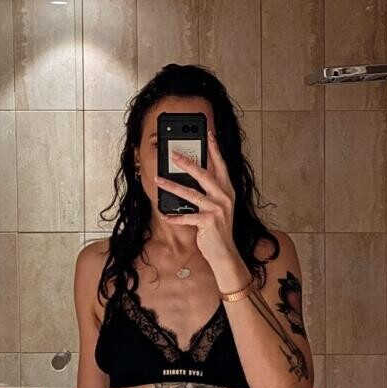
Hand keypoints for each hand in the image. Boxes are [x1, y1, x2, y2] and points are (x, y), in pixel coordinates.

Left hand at [154, 131, 245, 281]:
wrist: (225, 253)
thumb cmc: (219, 230)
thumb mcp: (219, 208)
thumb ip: (211, 192)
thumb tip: (194, 176)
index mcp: (227, 191)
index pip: (221, 165)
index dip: (215, 149)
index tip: (209, 134)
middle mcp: (224, 197)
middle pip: (204, 174)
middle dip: (187, 162)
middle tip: (173, 154)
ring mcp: (217, 209)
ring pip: (191, 193)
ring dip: (172, 186)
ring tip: (158, 180)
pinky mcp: (208, 222)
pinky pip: (187, 216)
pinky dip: (174, 216)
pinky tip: (165, 214)